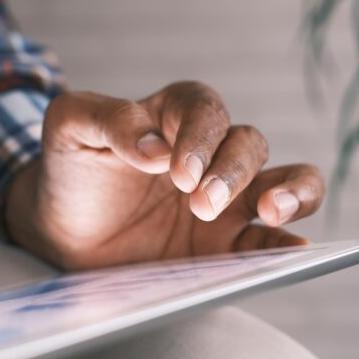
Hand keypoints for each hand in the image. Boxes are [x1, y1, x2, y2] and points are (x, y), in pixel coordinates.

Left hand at [7, 81, 324, 268]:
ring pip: (284, 179)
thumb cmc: (72, 169)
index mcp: (173, 116)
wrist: (64, 228)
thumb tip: (154, 147)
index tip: (176, 171)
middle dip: (230, 171)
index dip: (199, 137)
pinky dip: (288, 239)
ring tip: (273, 211)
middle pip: (247, 144)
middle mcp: (209, 152)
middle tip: (200, 203)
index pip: (205, 111)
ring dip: (290, 190)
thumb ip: (108, 119)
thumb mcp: (71, 128)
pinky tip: (295, 247)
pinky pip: (270, 238)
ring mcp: (225, 197)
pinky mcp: (226, 241)